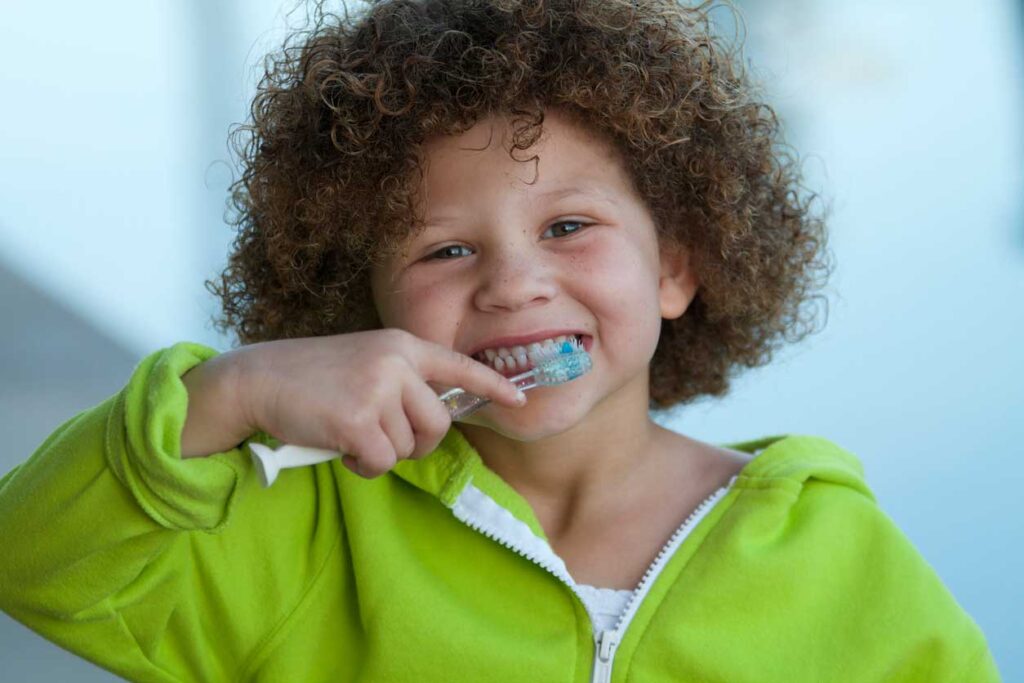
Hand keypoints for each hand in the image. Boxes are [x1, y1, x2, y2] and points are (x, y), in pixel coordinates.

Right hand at [234, 329, 524, 477]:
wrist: (260, 378)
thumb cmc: (313, 377)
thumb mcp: (366, 363)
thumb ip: (402, 382)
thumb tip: (433, 421)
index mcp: (401, 346)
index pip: (457, 365)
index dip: (492, 384)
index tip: (520, 398)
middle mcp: (396, 363)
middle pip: (438, 422)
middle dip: (415, 441)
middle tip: (382, 437)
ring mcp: (377, 390)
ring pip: (407, 446)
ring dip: (382, 452)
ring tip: (350, 433)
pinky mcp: (357, 420)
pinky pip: (382, 462)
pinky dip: (364, 466)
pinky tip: (341, 447)